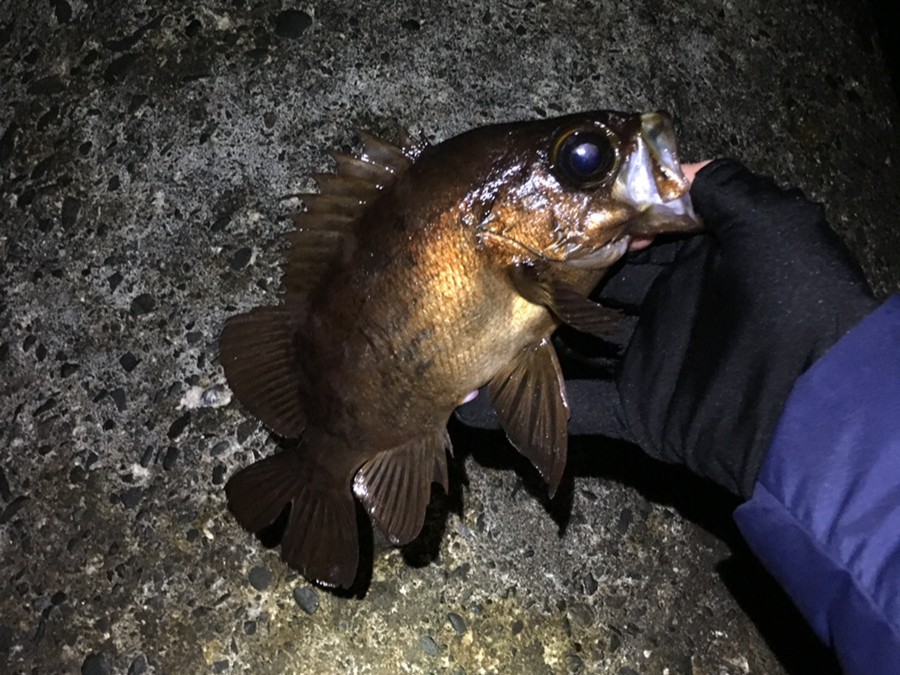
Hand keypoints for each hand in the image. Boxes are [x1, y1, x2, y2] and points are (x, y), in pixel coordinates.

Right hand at [458, 159, 877, 496]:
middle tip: (504, 261)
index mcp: (701, 263)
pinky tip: (481, 404)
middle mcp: (671, 309)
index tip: (559, 211)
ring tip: (478, 318)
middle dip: (557, 274)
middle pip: (600, 287)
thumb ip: (723, 188)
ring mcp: (652, 361)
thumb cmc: (795, 305)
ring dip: (534, 335)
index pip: (639, 235)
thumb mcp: (773, 223)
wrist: (812, 411)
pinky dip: (531, 413)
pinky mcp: (640, 410)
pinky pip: (578, 409)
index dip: (602, 222)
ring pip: (580, 343)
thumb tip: (675, 168)